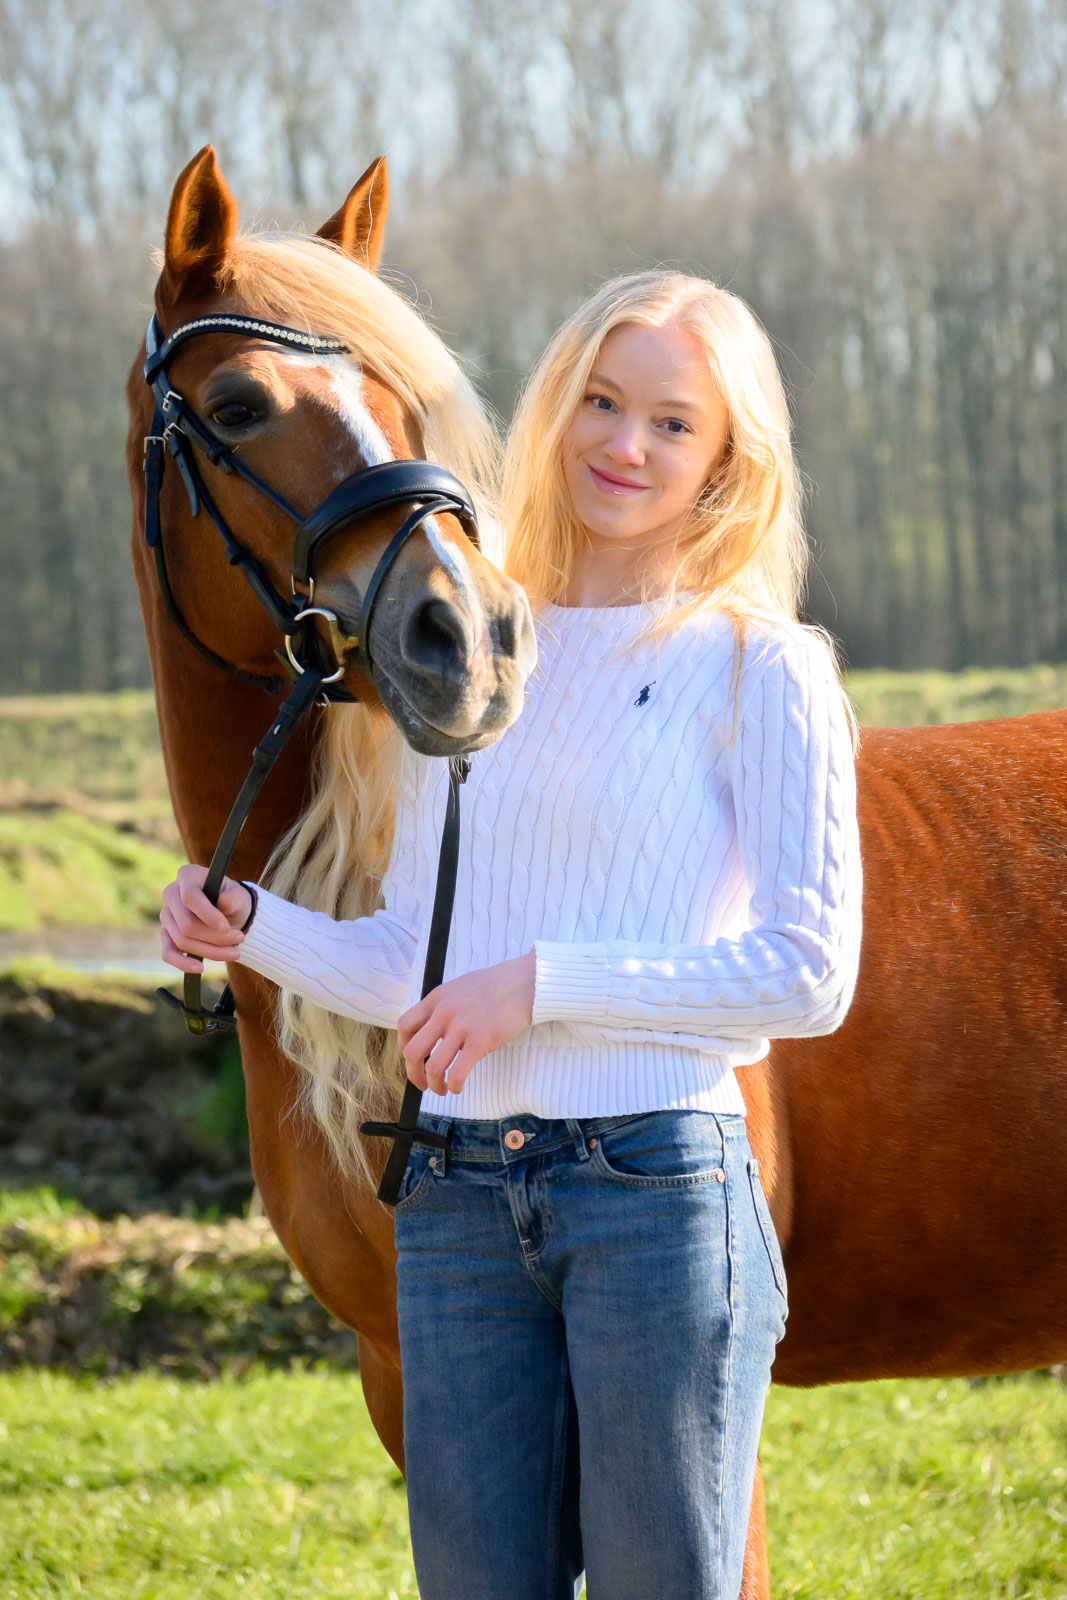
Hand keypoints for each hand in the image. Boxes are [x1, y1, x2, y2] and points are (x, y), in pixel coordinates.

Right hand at [160, 864, 251, 972]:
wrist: (229, 912)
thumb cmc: (232, 899)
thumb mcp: (238, 895)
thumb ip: (232, 898)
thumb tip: (224, 901)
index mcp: (187, 875)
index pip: (190, 897)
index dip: (208, 915)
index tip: (227, 927)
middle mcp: (171, 893)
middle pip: (186, 924)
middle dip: (215, 937)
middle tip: (240, 939)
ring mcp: (166, 915)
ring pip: (182, 941)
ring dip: (211, 951)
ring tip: (236, 952)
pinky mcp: (166, 934)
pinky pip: (168, 953)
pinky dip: (183, 963)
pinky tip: (200, 969)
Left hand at [397, 951, 535, 1095]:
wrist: (523, 982)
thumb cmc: (495, 985)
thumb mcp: (458, 988)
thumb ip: (443, 1006)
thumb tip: (434, 1029)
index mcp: (436, 998)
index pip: (405, 1026)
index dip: (404, 1047)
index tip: (413, 1058)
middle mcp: (444, 1013)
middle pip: (412, 1051)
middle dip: (414, 1074)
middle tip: (423, 1083)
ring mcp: (461, 1027)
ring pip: (433, 1067)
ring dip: (434, 1084)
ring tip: (442, 1089)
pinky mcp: (480, 1041)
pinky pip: (457, 1072)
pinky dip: (454, 1085)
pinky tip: (457, 1087)